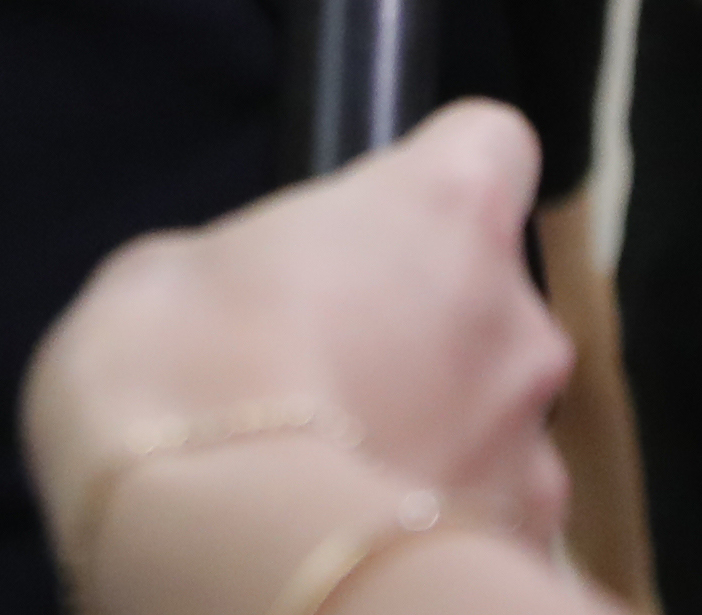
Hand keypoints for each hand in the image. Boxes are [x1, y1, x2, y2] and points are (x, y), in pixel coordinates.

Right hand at [24, 102, 576, 572]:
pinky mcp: (530, 559)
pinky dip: (433, 528)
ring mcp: (535, 452)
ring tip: (330, 476)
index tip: (378, 222)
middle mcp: (519, 322)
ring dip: (436, 434)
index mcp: (445, 209)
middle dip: (426, 329)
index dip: (434, 181)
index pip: (491, 142)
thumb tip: (249, 298)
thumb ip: (246, 265)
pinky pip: (482, 525)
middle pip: (492, 297)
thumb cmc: (181, 382)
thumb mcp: (166, 275)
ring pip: (493, 420)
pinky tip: (352, 541)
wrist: (226, 560)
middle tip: (325, 373)